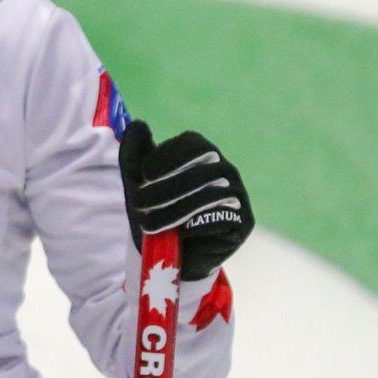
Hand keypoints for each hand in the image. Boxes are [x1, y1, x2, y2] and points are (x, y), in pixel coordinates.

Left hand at [119, 120, 252, 280]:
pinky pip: (222, 218)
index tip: (145, 173)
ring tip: (148, 225)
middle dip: (166, 188)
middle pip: (200, 171)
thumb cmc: (156, 210)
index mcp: (203, 153)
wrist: (171, 253)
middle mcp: (225, 169)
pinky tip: (176, 236)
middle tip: (138, 203)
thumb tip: (138, 124)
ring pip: (209, 196)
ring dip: (173, 211)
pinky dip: (194, 227)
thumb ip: (134, 155)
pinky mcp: (244, 221)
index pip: (193, 143)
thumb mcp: (138, 183)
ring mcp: (238, 194)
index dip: (169, 156)